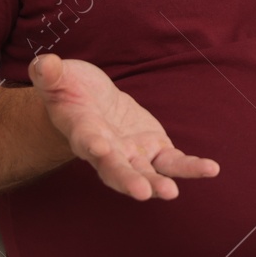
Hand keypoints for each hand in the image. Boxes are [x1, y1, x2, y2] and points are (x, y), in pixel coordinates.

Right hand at [29, 53, 218, 200]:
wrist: (90, 103)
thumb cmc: (71, 90)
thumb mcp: (58, 76)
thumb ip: (50, 73)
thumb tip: (44, 63)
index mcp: (82, 130)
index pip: (86, 140)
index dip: (91, 144)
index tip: (98, 148)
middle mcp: (107, 151)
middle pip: (115, 169)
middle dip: (127, 180)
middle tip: (141, 192)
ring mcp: (132, 154)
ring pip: (145, 173)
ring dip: (158, 184)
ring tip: (171, 193)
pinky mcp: (154, 149)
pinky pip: (173, 162)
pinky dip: (190, 167)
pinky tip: (211, 169)